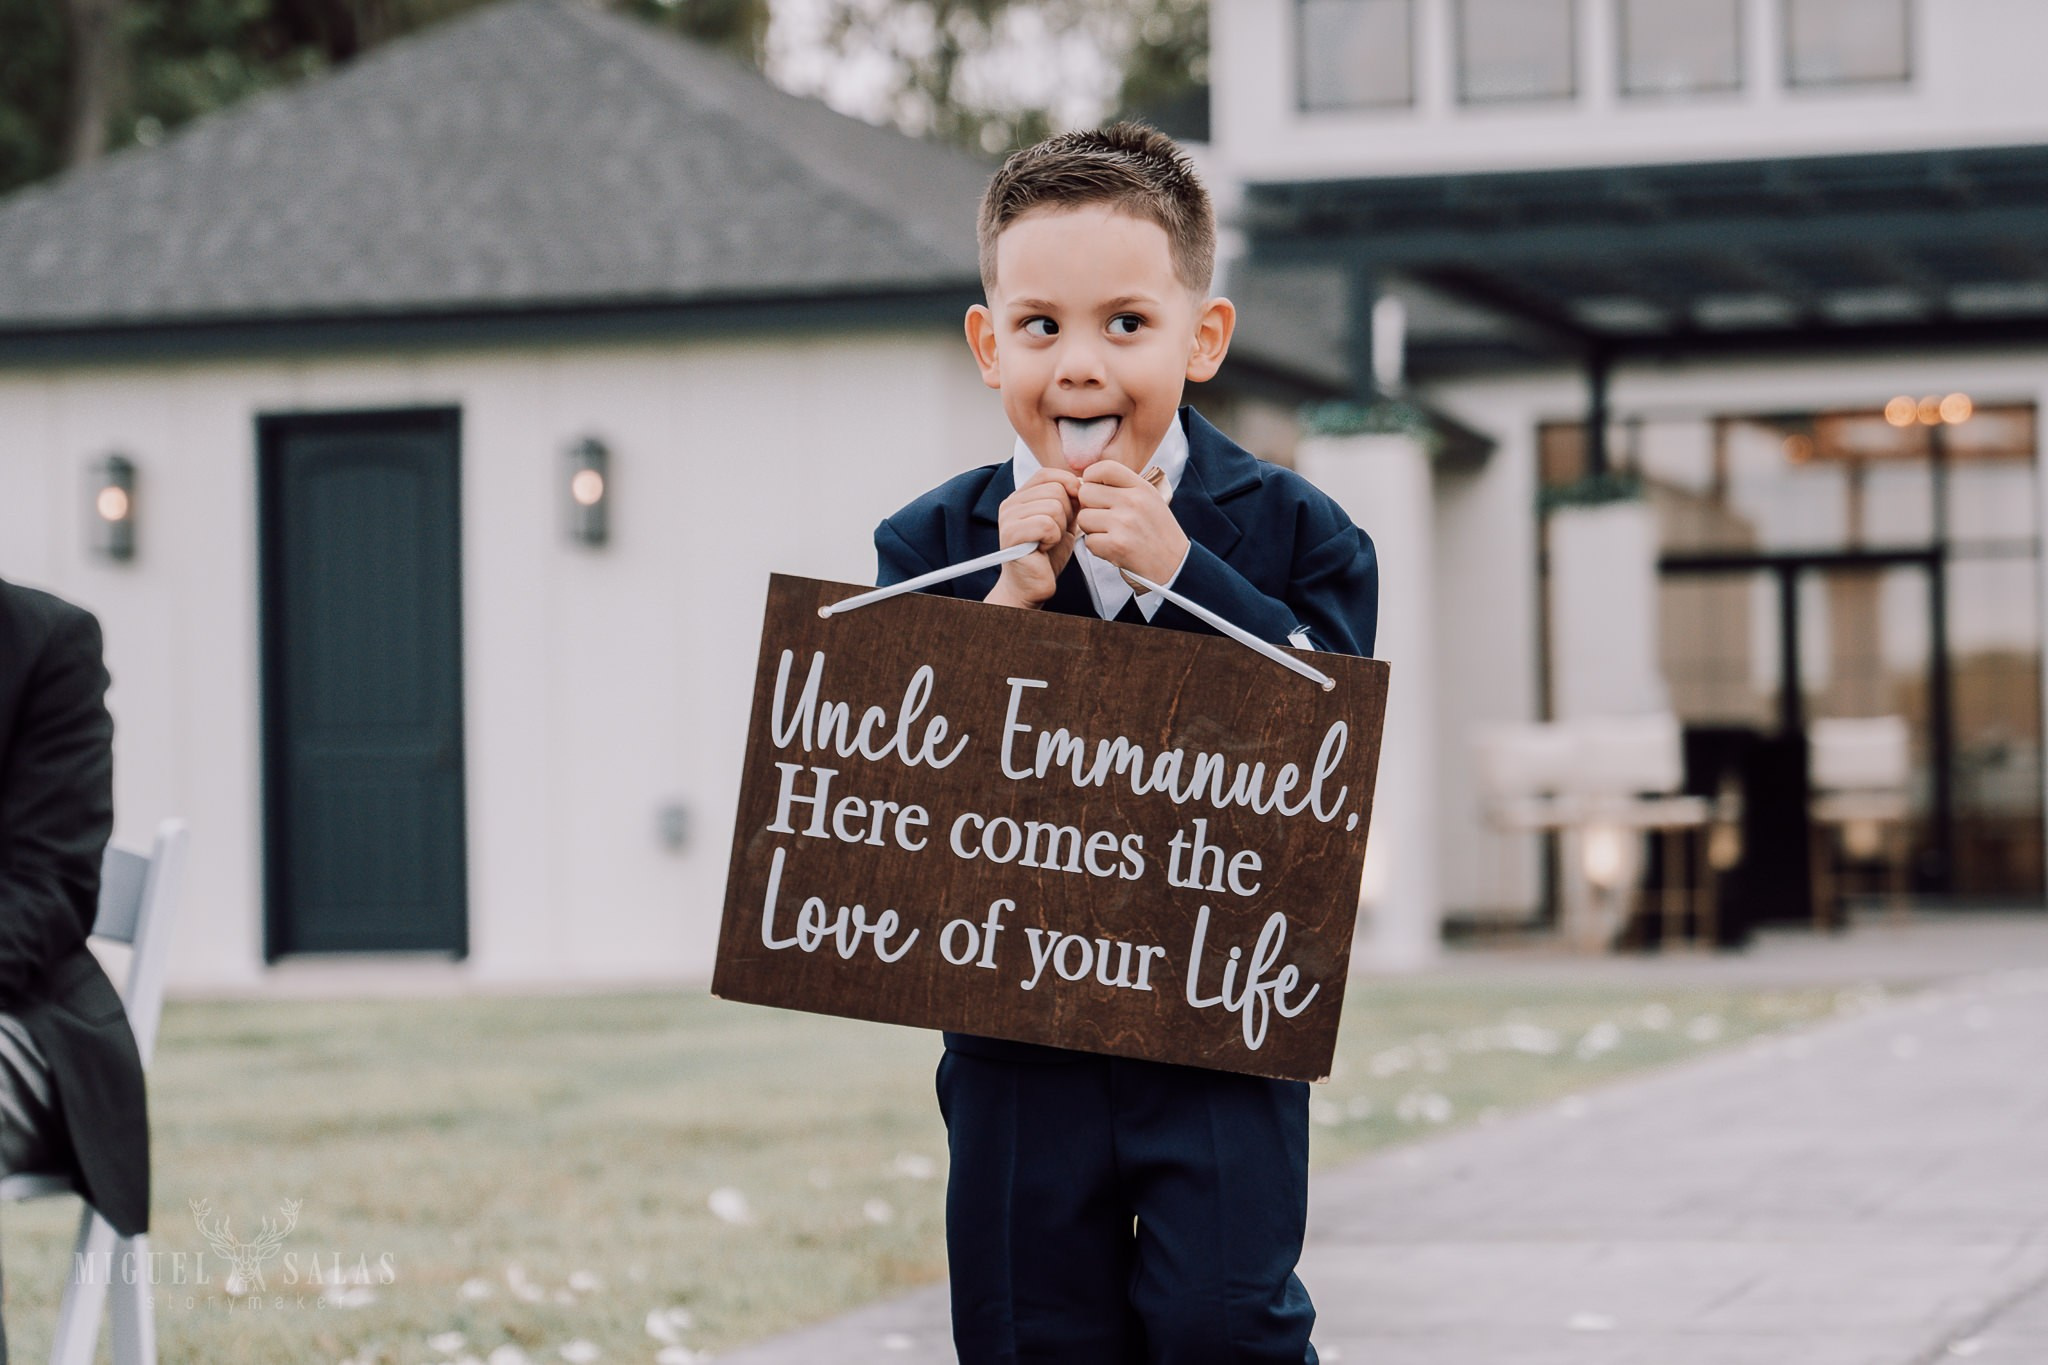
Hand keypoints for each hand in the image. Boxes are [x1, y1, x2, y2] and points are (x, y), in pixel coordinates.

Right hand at [988, 467, 1079, 607]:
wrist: (1032, 586)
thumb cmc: (1047, 556)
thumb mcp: (1064, 521)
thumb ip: (1070, 501)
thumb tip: (1084, 482)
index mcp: (1021, 496)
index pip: (1048, 474)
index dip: (1068, 486)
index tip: (1074, 508)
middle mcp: (1011, 503)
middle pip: (1055, 489)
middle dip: (1067, 513)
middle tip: (1056, 533)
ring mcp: (1008, 518)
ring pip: (1053, 507)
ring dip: (1060, 528)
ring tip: (1049, 541)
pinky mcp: (1011, 534)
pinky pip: (1046, 524)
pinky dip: (1053, 538)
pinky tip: (1044, 548)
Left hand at [1077, 462, 1188, 584]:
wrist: (1175, 565)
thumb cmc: (1157, 532)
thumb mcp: (1148, 500)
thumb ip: (1121, 487)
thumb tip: (1083, 481)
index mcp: (1141, 487)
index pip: (1104, 467)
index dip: (1092, 478)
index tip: (1096, 491)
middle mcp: (1133, 501)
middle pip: (1086, 493)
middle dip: (1090, 507)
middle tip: (1106, 519)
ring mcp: (1124, 523)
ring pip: (1083, 518)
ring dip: (1092, 529)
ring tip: (1112, 534)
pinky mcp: (1117, 545)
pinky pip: (1088, 541)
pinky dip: (1098, 548)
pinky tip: (1114, 549)